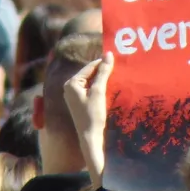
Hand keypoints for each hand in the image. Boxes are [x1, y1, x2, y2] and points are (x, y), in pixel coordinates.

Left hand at [64, 55, 112, 182]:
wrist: (90, 137)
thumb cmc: (93, 114)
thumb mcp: (99, 91)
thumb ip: (103, 72)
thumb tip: (108, 54)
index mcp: (71, 83)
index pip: (90, 67)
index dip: (103, 62)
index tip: (118, 58)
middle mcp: (70, 87)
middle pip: (90, 73)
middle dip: (103, 71)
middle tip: (119, 67)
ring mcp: (74, 95)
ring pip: (91, 81)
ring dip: (102, 79)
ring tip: (117, 76)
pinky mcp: (79, 102)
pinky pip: (90, 89)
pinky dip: (100, 87)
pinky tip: (110, 87)